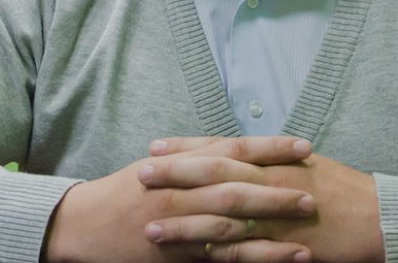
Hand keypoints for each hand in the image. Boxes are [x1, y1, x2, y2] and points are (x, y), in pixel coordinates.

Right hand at [44, 136, 316, 262]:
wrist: (82, 225)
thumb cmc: (123, 193)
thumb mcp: (157, 166)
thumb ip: (194, 156)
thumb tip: (233, 147)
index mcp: (180, 165)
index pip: (232, 150)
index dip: (269, 147)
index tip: (303, 145)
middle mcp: (181, 192)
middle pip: (238, 186)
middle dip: (278, 188)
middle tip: (315, 191)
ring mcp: (180, 225)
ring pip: (234, 225)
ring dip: (274, 226)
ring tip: (309, 228)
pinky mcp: (177, 255)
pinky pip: (222, 258)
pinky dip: (256, 258)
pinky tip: (285, 259)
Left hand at [145, 137, 384, 262]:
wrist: (379, 217)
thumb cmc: (342, 190)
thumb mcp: (303, 164)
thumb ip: (267, 161)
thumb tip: (235, 154)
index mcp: (273, 160)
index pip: (221, 148)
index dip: (186, 147)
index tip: (155, 146)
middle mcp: (270, 182)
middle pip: (214, 175)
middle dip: (175, 175)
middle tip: (140, 175)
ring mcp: (276, 216)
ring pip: (221, 218)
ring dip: (183, 223)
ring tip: (150, 228)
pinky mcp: (283, 246)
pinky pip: (244, 253)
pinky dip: (216, 255)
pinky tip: (190, 258)